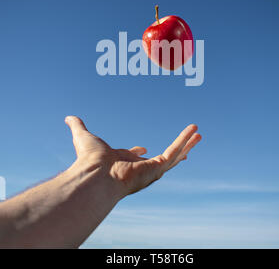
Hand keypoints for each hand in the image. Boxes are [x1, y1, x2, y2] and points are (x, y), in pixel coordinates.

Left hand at [65, 116, 201, 197]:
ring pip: (174, 155)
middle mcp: (138, 169)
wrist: (95, 174)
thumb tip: (68, 117)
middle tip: (185, 143)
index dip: (137, 152)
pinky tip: (194, 130)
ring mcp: (150, 169)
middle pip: (161, 158)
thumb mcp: (83, 136)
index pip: (134, 158)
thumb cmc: (89, 160)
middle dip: (174, 150)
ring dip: (187, 144)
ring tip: (198, 134)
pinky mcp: (158, 168)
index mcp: (122, 162)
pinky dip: (185, 140)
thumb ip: (77, 126)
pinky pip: (175, 151)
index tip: (141, 148)